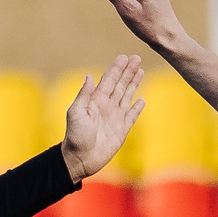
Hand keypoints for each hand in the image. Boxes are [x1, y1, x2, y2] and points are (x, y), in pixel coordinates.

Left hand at [60, 55, 145, 180]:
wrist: (80, 159)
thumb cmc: (75, 136)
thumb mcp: (76, 113)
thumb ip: (84, 95)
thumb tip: (89, 76)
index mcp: (96, 101)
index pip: (109, 80)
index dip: (117, 69)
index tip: (124, 57)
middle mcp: (106, 106)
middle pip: (120, 84)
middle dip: (128, 71)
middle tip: (137, 58)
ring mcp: (115, 117)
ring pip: (127, 96)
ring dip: (134, 83)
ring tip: (140, 71)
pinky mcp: (122, 130)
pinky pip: (132, 115)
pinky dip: (137, 107)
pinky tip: (142, 99)